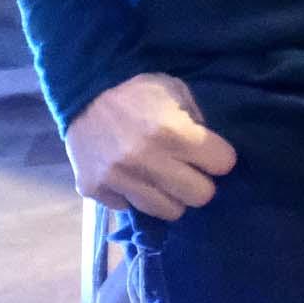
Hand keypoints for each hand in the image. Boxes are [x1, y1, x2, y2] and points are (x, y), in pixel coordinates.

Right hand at [63, 72, 237, 223]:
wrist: (80, 94)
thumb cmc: (137, 91)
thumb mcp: (177, 92)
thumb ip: (198, 123)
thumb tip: (211, 153)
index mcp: (173, 132)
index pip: (223, 164)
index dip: (220, 158)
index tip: (211, 154)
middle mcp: (146, 159)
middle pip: (200, 196)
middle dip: (199, 183)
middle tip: (189, 171)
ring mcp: (117, 178)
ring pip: (167, 211)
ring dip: (169, 196)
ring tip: (160, 178)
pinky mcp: (93, 189)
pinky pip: (129, 208)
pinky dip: (133, 196)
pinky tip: (130, 177)